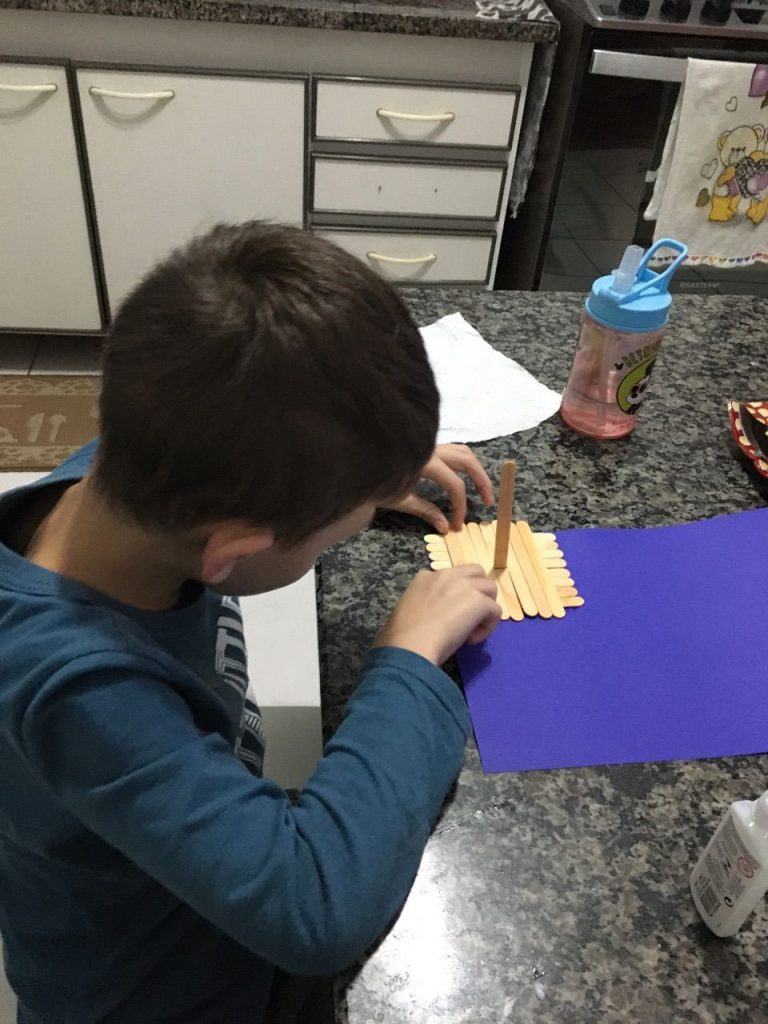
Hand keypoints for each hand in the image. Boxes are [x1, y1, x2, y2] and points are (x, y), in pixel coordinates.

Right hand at [373, 566, 500, 664]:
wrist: (409, 645)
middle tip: (469, 616)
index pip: (452, 577)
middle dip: (478, 592)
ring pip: (490, 588)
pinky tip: (471, 640)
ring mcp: (464, 586)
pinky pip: (495, 611)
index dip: (455, 595)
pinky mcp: (478, 601)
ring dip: (485, 608)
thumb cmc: (399, 636)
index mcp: (425, 577)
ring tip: (471, 630)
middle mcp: (446, 575)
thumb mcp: (404, 611)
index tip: (447, 615)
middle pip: (475, 573)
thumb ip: (419, 607)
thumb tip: (424, 621)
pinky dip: (488, 627)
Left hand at [382, 444, 493, 533]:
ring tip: (482, 488)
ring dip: (476, 469)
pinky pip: (454, 450)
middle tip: (489, 502)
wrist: (359, 462)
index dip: (460, 506)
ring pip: (463, 451)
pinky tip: (465, 476)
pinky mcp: (428, 446)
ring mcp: (431, 445)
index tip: (458, 524)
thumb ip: (426, 511)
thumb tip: (446, 526)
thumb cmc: (375, 480)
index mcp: (426, 462)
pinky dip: (464, 462)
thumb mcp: (400, 499)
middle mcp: (432, 449)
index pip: (455, 485)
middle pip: (468, 461)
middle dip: (482, 482)